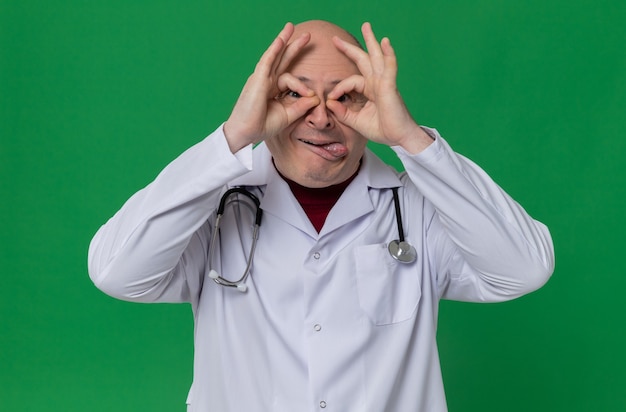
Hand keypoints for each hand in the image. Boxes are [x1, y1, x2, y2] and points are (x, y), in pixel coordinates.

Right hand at [224, 23, 320, 152]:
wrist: (246, 133)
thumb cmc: (262, 126)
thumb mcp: (287, 116)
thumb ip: (301, 106)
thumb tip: (316, 97)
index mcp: (272, 90)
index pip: (290, 80)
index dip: (303, 87)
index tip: (313, 97)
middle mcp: (266, 81)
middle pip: (282, 60)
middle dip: (293, 47)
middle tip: (307, 35)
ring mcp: (261, 79)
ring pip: (274, 56)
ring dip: (283, 41)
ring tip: (291, 27)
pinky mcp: (257, 79)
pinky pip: (267, 61)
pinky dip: (274, 50)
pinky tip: (281, 40)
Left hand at [327, 23, 432, 153]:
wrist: (400, 138)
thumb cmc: (383, 129)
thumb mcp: (357, 122)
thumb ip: (343, 112)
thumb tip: (329, 102)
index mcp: (370, 90)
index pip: (350, 81)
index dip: (338, 88)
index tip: (331, 99)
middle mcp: (377, 83)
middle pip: (364, 60)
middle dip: (350, 48)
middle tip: (335, 38)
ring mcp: (384, 83)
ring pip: (377, 58)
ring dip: (372, 41)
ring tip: (366, 26)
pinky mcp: (390, 87)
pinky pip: (389, 67)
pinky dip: (388, 54)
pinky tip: (385, 42)